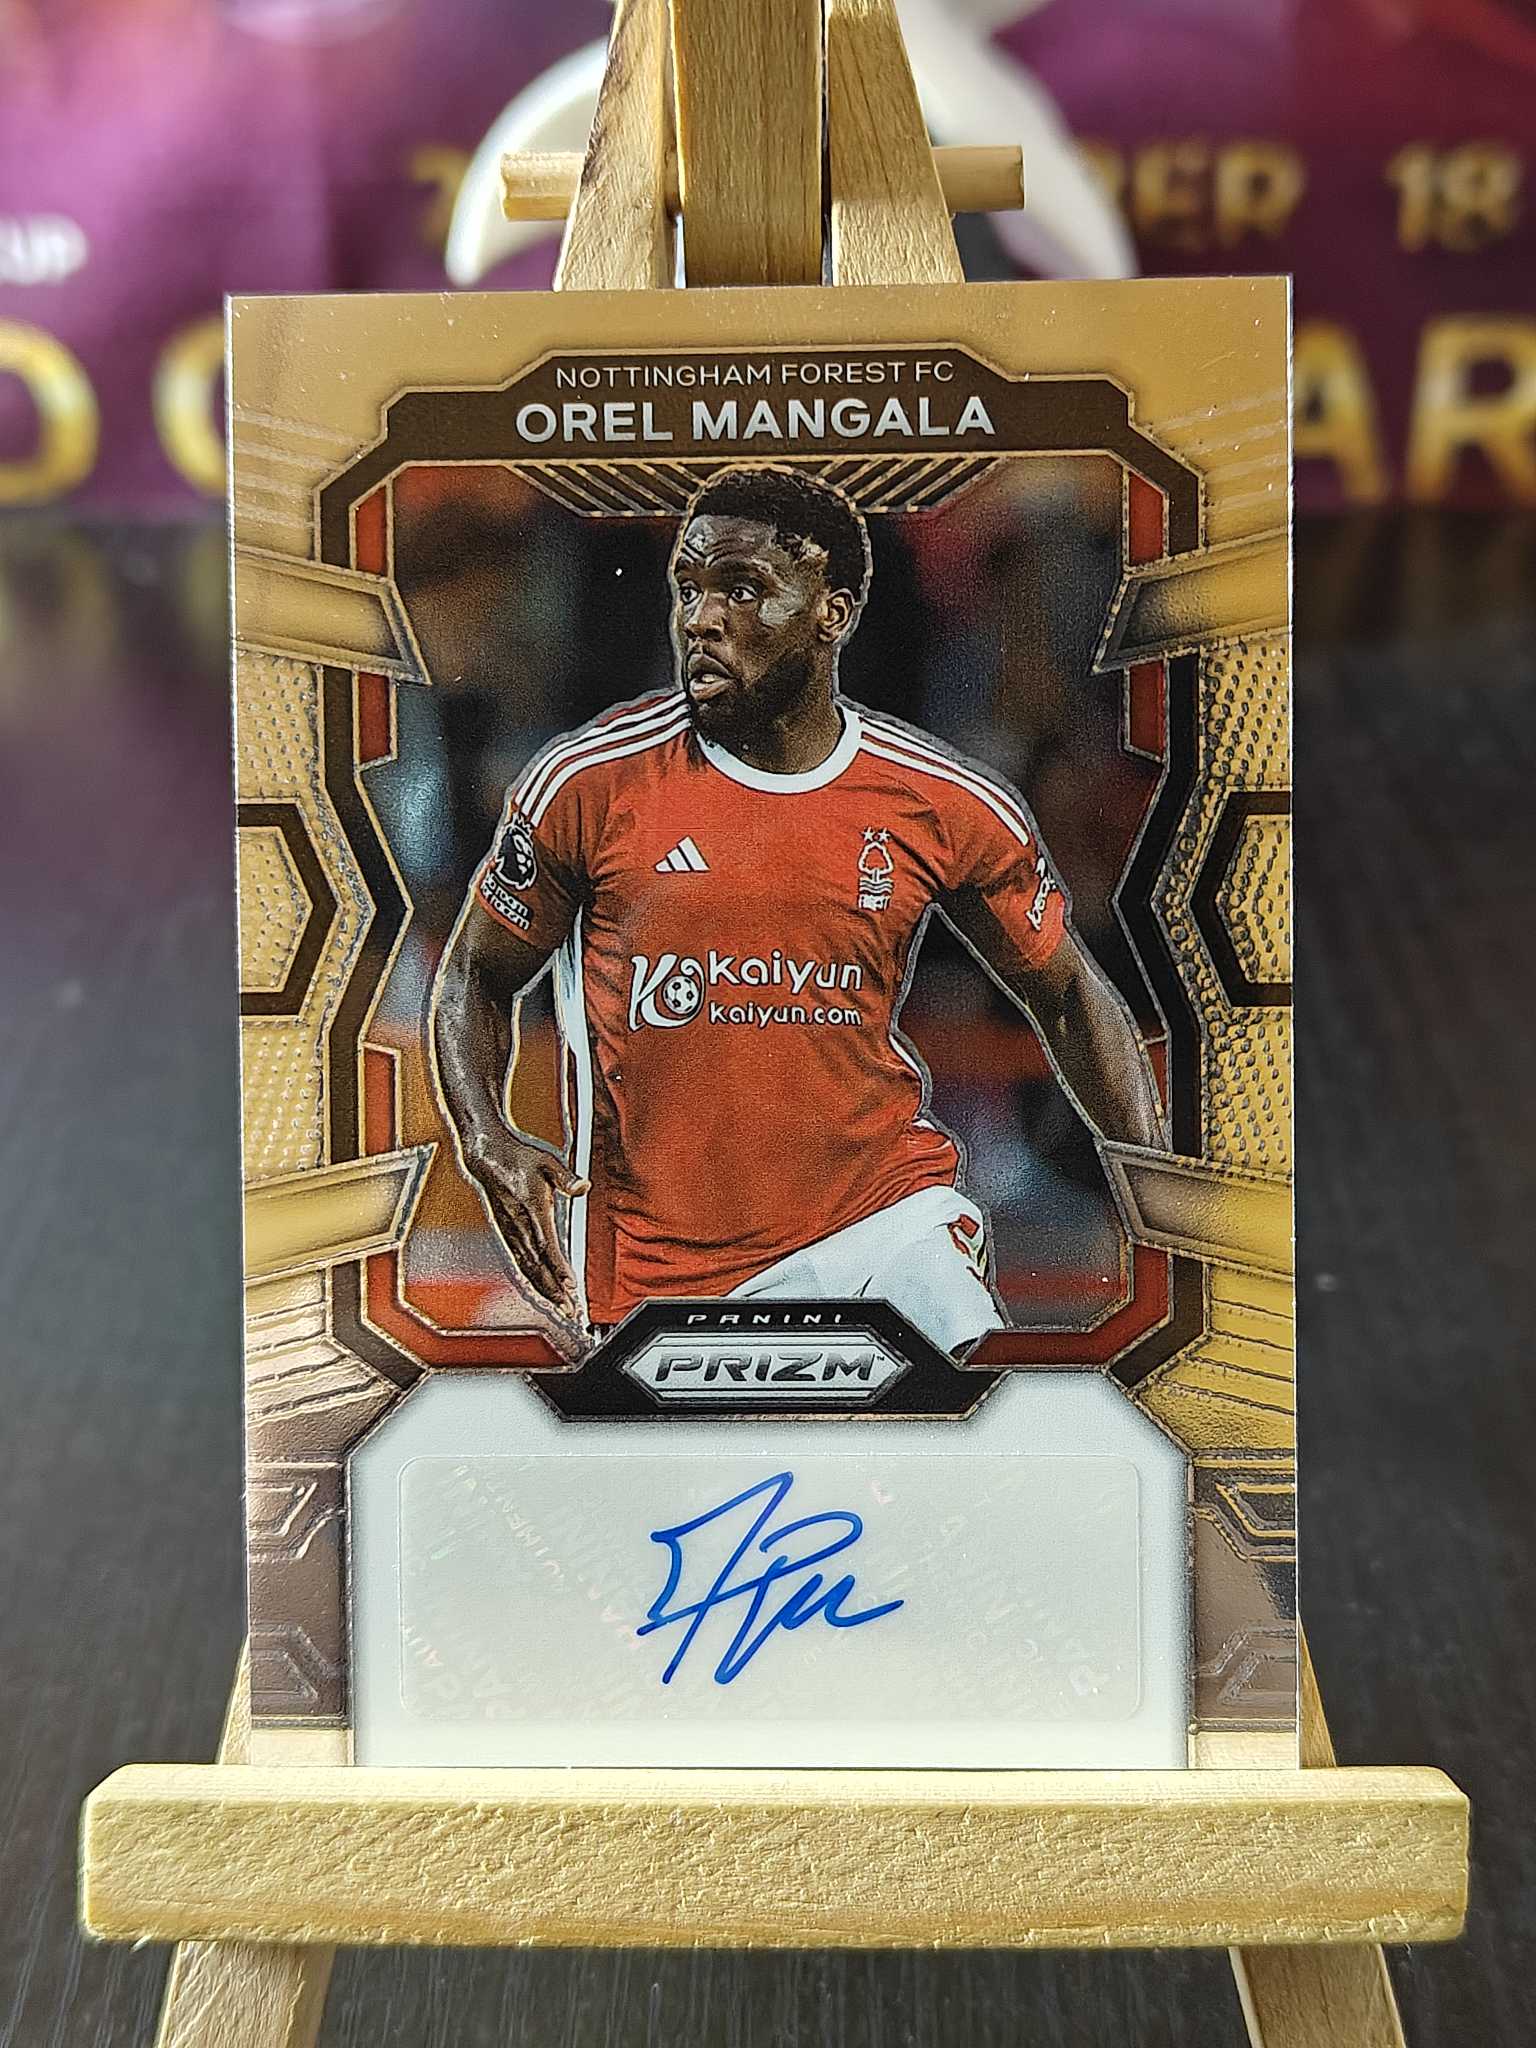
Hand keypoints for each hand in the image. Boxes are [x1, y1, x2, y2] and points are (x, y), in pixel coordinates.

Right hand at [463, 1127, 588, 1327]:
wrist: (487, 1156)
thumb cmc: (518, 1157)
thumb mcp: (547, 1161)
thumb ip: (566, 1177)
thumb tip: (583, 1185)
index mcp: (531, 1210)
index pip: (547, 1246)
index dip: (559, 1268)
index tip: (571, 1285)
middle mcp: (519, 1226)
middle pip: (538, 1266)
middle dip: (555, 1291)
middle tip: (571, 1311)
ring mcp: (511, 1232)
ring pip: (528, 1269)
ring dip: (545, 1291)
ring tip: (561, 1308)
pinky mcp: (507, 1234)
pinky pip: (520, 1263)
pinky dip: (532, 1280)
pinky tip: (541, 1291)